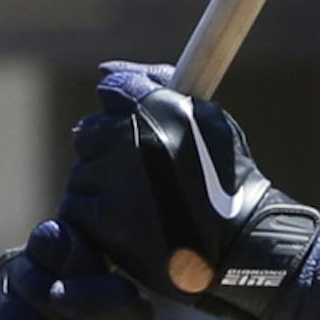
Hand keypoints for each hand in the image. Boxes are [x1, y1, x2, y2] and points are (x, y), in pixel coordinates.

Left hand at [59, 62, 319, 319]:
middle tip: (141, 183)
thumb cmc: (229, 185)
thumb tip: (104, 70)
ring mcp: (114, 180)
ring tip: (139, 211)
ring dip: (101, 189)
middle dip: (108, 153)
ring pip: (82, 173)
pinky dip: (94, 219)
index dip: (120, 115)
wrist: (242, 249)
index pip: (112, 91)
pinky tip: (124, 228)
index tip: (137, 138)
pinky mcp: (103, 220)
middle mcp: (131, 138)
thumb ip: (157, 87)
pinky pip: (76, 208)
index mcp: (156, 108)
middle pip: (89, 133)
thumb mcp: (207, 121)